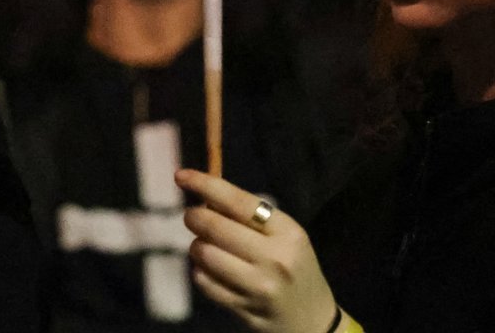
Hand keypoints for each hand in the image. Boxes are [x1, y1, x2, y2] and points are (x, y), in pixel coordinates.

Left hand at [178, 169, 337, 332]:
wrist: (313, 319)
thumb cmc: (295, 267)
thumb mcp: (287, 237)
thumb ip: (252, 219)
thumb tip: (206, 198)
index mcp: (287, 232)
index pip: (238, 201)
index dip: (206, 185)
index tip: (181, 176)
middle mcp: (274, 259)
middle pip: (215, 227)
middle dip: (194, 217)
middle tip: (192, 216)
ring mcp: (258, 287)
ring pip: (204, 255)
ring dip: (196, 246)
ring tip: (206, 246)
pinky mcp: (243, 309)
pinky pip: (204, 283)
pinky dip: (200, 271)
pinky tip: (210, 270)